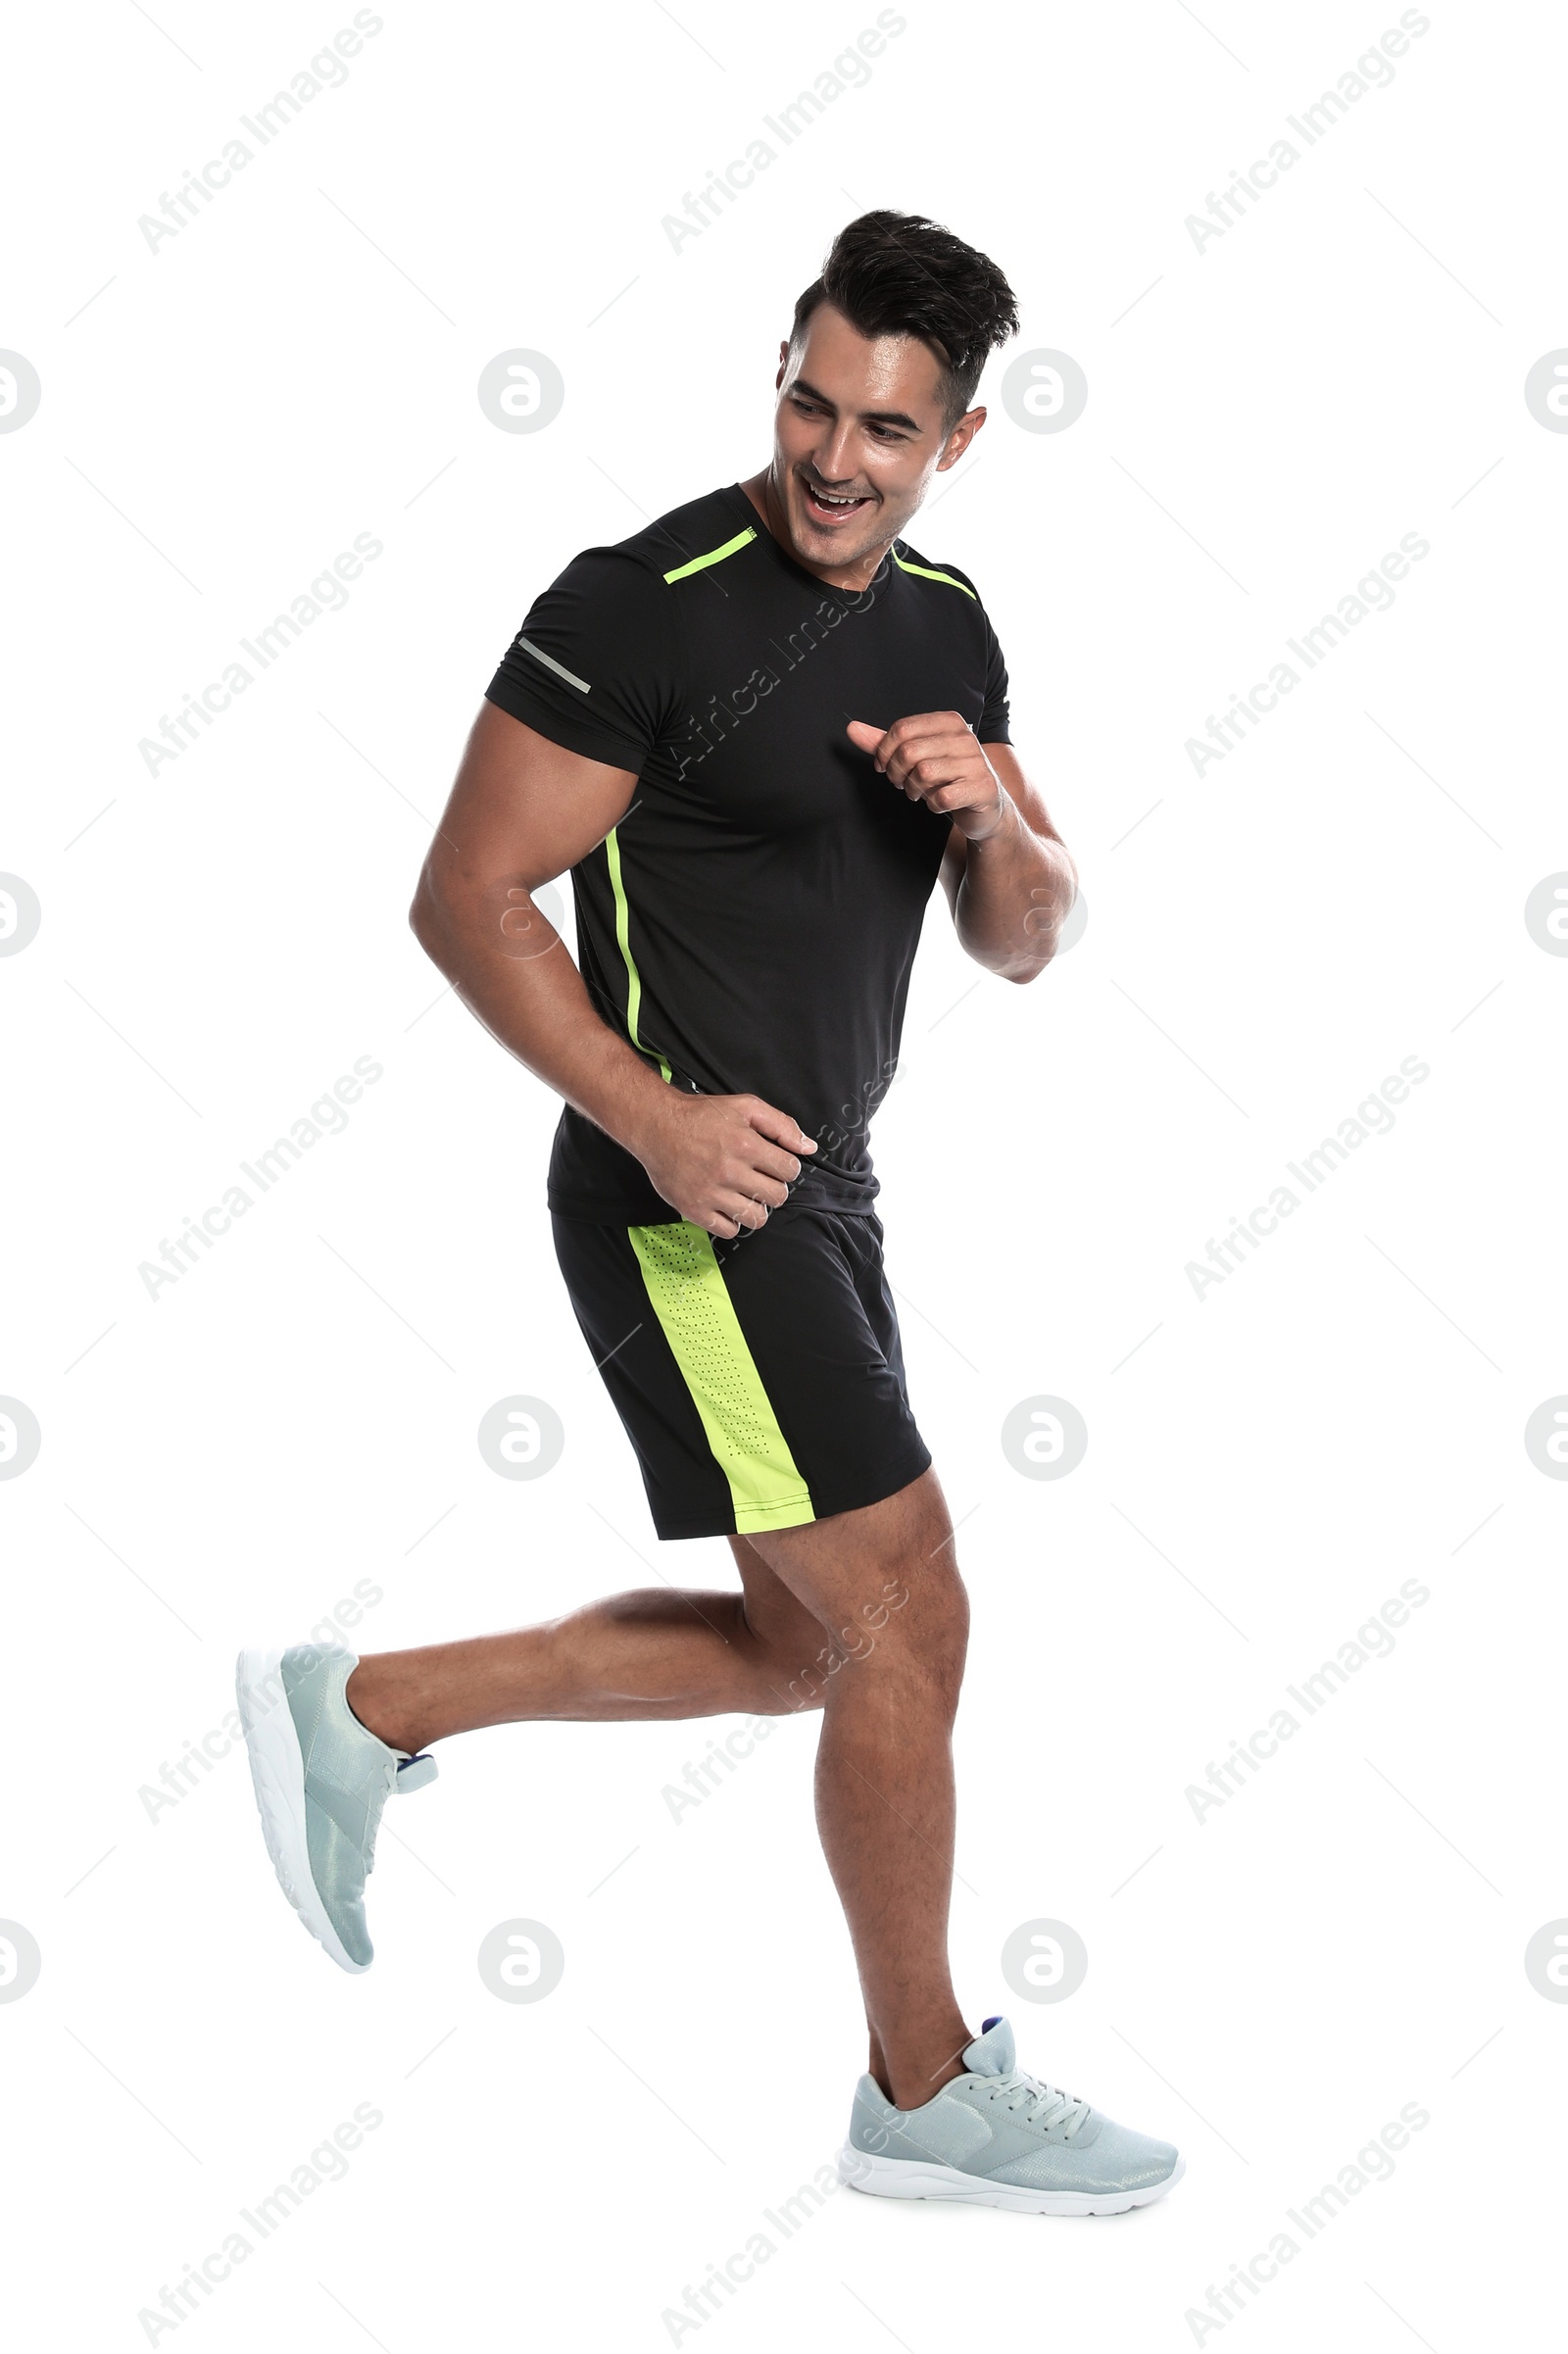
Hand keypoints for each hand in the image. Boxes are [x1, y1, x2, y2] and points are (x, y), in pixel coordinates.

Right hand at [630, 1090, 817, 1238]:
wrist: (656, 1126)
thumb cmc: (701, 1115)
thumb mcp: (745, 1107)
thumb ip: (781, 1125)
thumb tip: (808, 1148)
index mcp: (746, 1145)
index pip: (790, 1171)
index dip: (786, 1167)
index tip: (774, 1164)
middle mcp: (730, 1171)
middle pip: (777, 1197)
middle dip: (773, 1187)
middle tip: (759, 1178)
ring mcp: (711, 1193)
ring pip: (756, 1218)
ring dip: (756, 1207)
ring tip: (745, 1193)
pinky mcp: (694, 1210)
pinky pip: (729, 1231)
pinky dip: (732, 1221)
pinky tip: (727, 1204)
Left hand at [845, 712, 1007, 841]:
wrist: (986, 805)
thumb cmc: (947, 776)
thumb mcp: (916, 755)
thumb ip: (885, 742)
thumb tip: (852, 729)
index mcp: (949, 721)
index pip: (902, 729)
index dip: (884, 752)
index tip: (884, 766)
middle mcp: (965, 737)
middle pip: (909, 751)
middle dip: (897, 773)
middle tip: (902, 783)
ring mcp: (976, 762)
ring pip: (923, 774)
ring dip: (914, 790)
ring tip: (920, 792)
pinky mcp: (982, 787)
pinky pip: (942, 797)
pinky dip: (934, 805)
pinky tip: (940, 803)